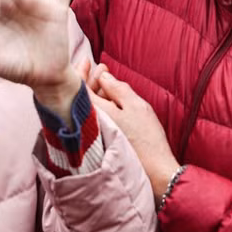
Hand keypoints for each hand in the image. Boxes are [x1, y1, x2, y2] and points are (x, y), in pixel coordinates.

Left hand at [86, 67, 179, 198]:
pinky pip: (92, 118)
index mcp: (95, 113)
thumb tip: (102, 76)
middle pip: (80, 97)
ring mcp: (91, 135)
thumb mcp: (136, 106)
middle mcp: (88, 125)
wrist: (154, 170)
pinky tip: (106, 98)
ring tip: (104, 79)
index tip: (87, 60)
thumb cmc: (147, 138)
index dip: (80, 71)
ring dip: (94, 91)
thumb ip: (117, 89)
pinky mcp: (97, 143)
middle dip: (88, 79)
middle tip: (98, 67)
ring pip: (87, 107)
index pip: (78, 88)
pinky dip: (97, 105)